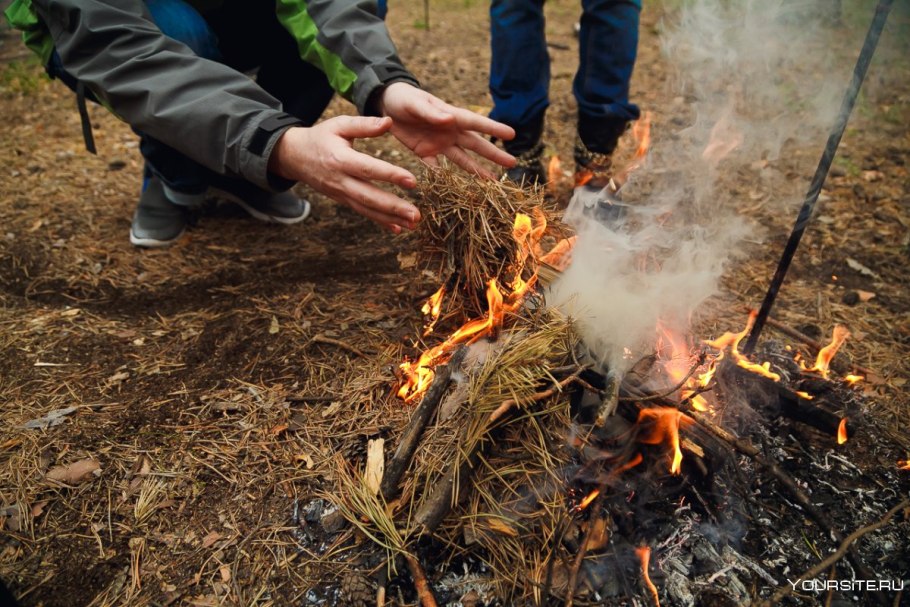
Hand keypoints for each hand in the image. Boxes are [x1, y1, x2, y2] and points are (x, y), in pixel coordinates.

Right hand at [268, 116, 419, 232]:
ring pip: (368, 209)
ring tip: (413, 224)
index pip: (368, 169)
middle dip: (394, 207)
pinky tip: (398, 228)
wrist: (294, 157)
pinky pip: (363, 212)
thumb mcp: (339, 124)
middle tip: (416, 214)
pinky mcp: (343, 200)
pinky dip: (381, 222)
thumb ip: (364, 124)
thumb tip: (389, 122)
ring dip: (391, 218)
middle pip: (369, 197)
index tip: (412, 181)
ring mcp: (341, 193)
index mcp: (340, 159)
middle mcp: (341, 180)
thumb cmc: (320, 137)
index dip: (390, 175)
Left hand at [379, 82, 515, 177]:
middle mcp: (450, 132)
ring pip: (462, 159)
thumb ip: (431, 113)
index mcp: (451, 116)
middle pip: (475, 145)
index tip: (511, 134)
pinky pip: (437, 168)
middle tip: (512, 162)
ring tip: (492, 182)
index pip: (476, 123)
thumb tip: (451, 119)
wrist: (386, 105)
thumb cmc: (404, 98)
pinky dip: (445, 180)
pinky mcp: (425, 153)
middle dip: (493, 154)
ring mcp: (439, 144)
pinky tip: (457, 192)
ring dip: (477, 171)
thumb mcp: (415, 104)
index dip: (494, 128)